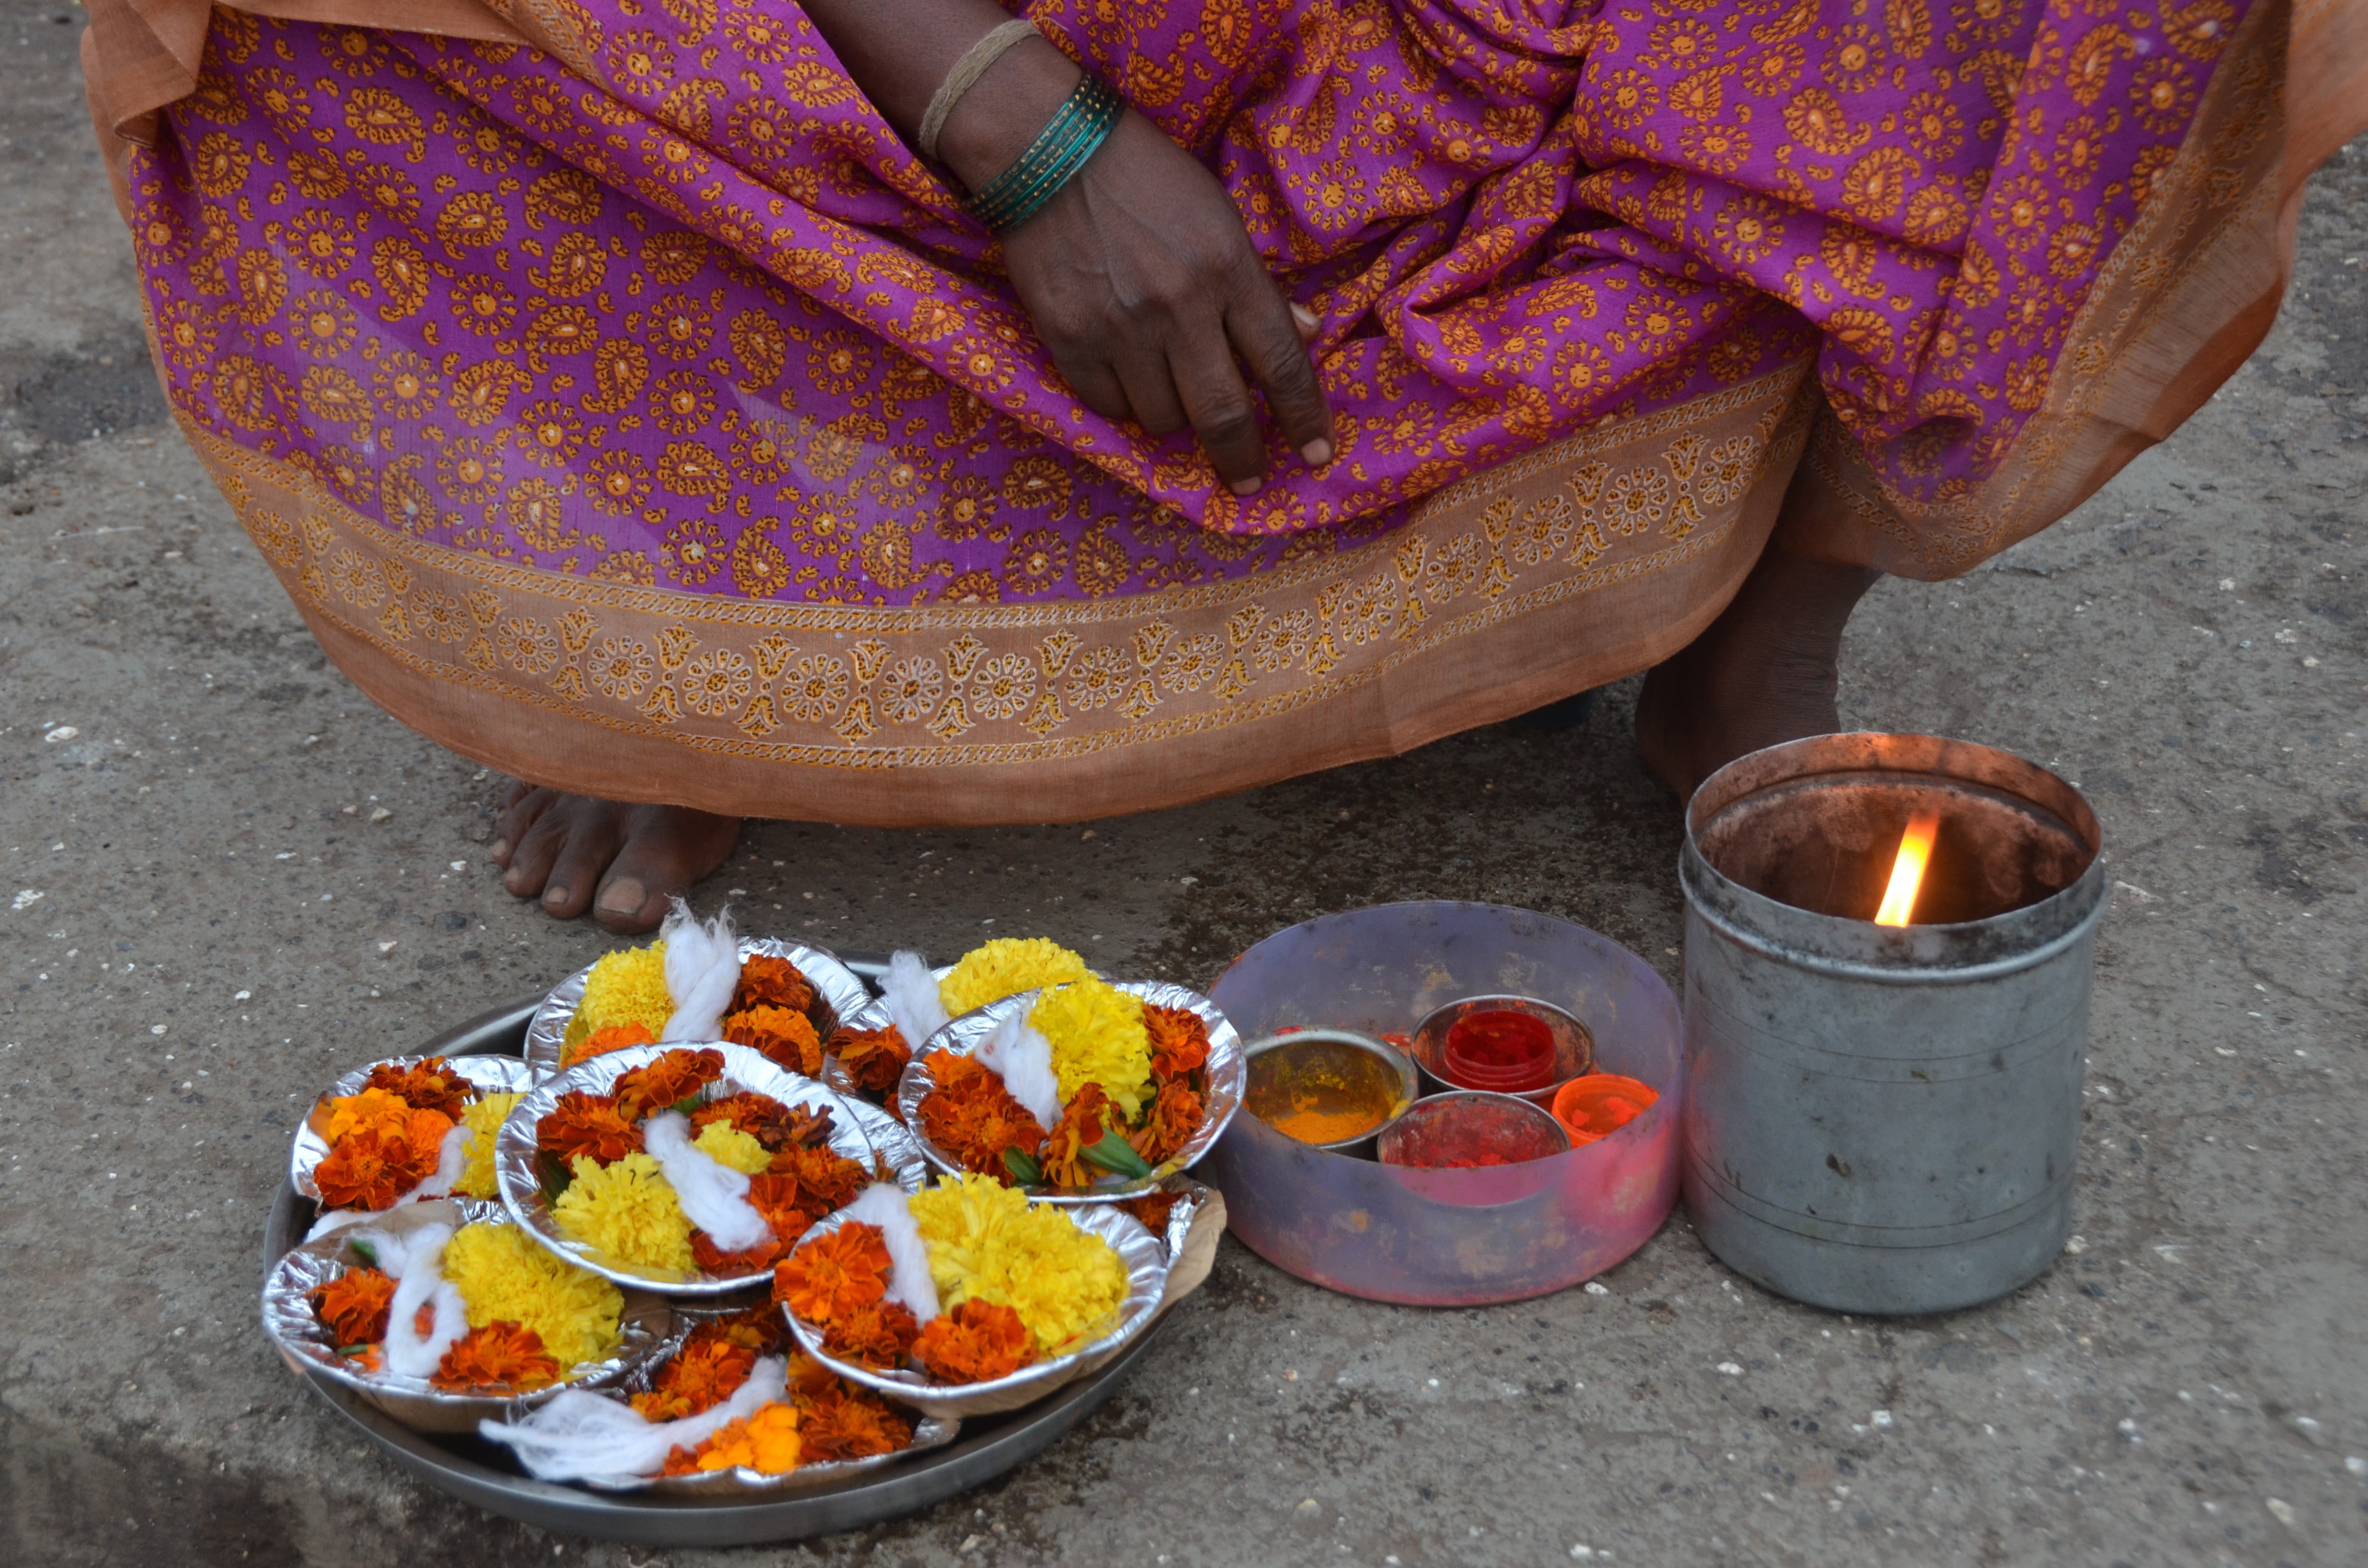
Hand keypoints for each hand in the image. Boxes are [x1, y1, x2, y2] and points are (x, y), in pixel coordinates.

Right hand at [939, 43, 1330, 494]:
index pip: (1281, 364)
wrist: (1048, 151)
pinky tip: (1126, 379)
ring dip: (1175, 418)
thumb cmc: (1147, 179)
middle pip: (1223, 413)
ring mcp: (1121, 327)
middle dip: (1242, 457)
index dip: (1303, 419)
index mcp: (1228, 270)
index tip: (1317, 455)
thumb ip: (1259, 283)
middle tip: (1248, 479)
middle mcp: (1180, 307)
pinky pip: (1107, 406)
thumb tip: (1305, 332)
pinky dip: (1123, 404)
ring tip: (1170, 390)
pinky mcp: (1070, 338)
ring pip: (1162, 418)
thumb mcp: (1219, 217)